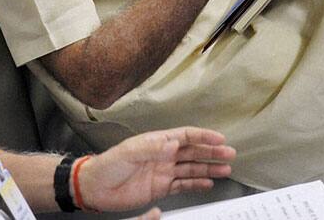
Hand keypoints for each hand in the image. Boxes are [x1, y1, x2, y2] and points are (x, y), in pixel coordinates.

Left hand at [78, 127, 235, 211]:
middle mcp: (163, 155)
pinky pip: (183, 184)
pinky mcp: (161, 188)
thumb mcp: (129, 152)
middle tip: (229, 153)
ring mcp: (163, 172)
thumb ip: (152, 147)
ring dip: (208, 168)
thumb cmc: (108, 165)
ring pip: (192, 168)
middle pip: (193, 152)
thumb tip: (173, 143)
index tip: (218, 138)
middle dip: (211, 152)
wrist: (95, 188)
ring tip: (225, 169)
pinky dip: (197, 183)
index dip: (203, 136)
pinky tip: (208, 183)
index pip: (185, 136)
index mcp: (157, 142)